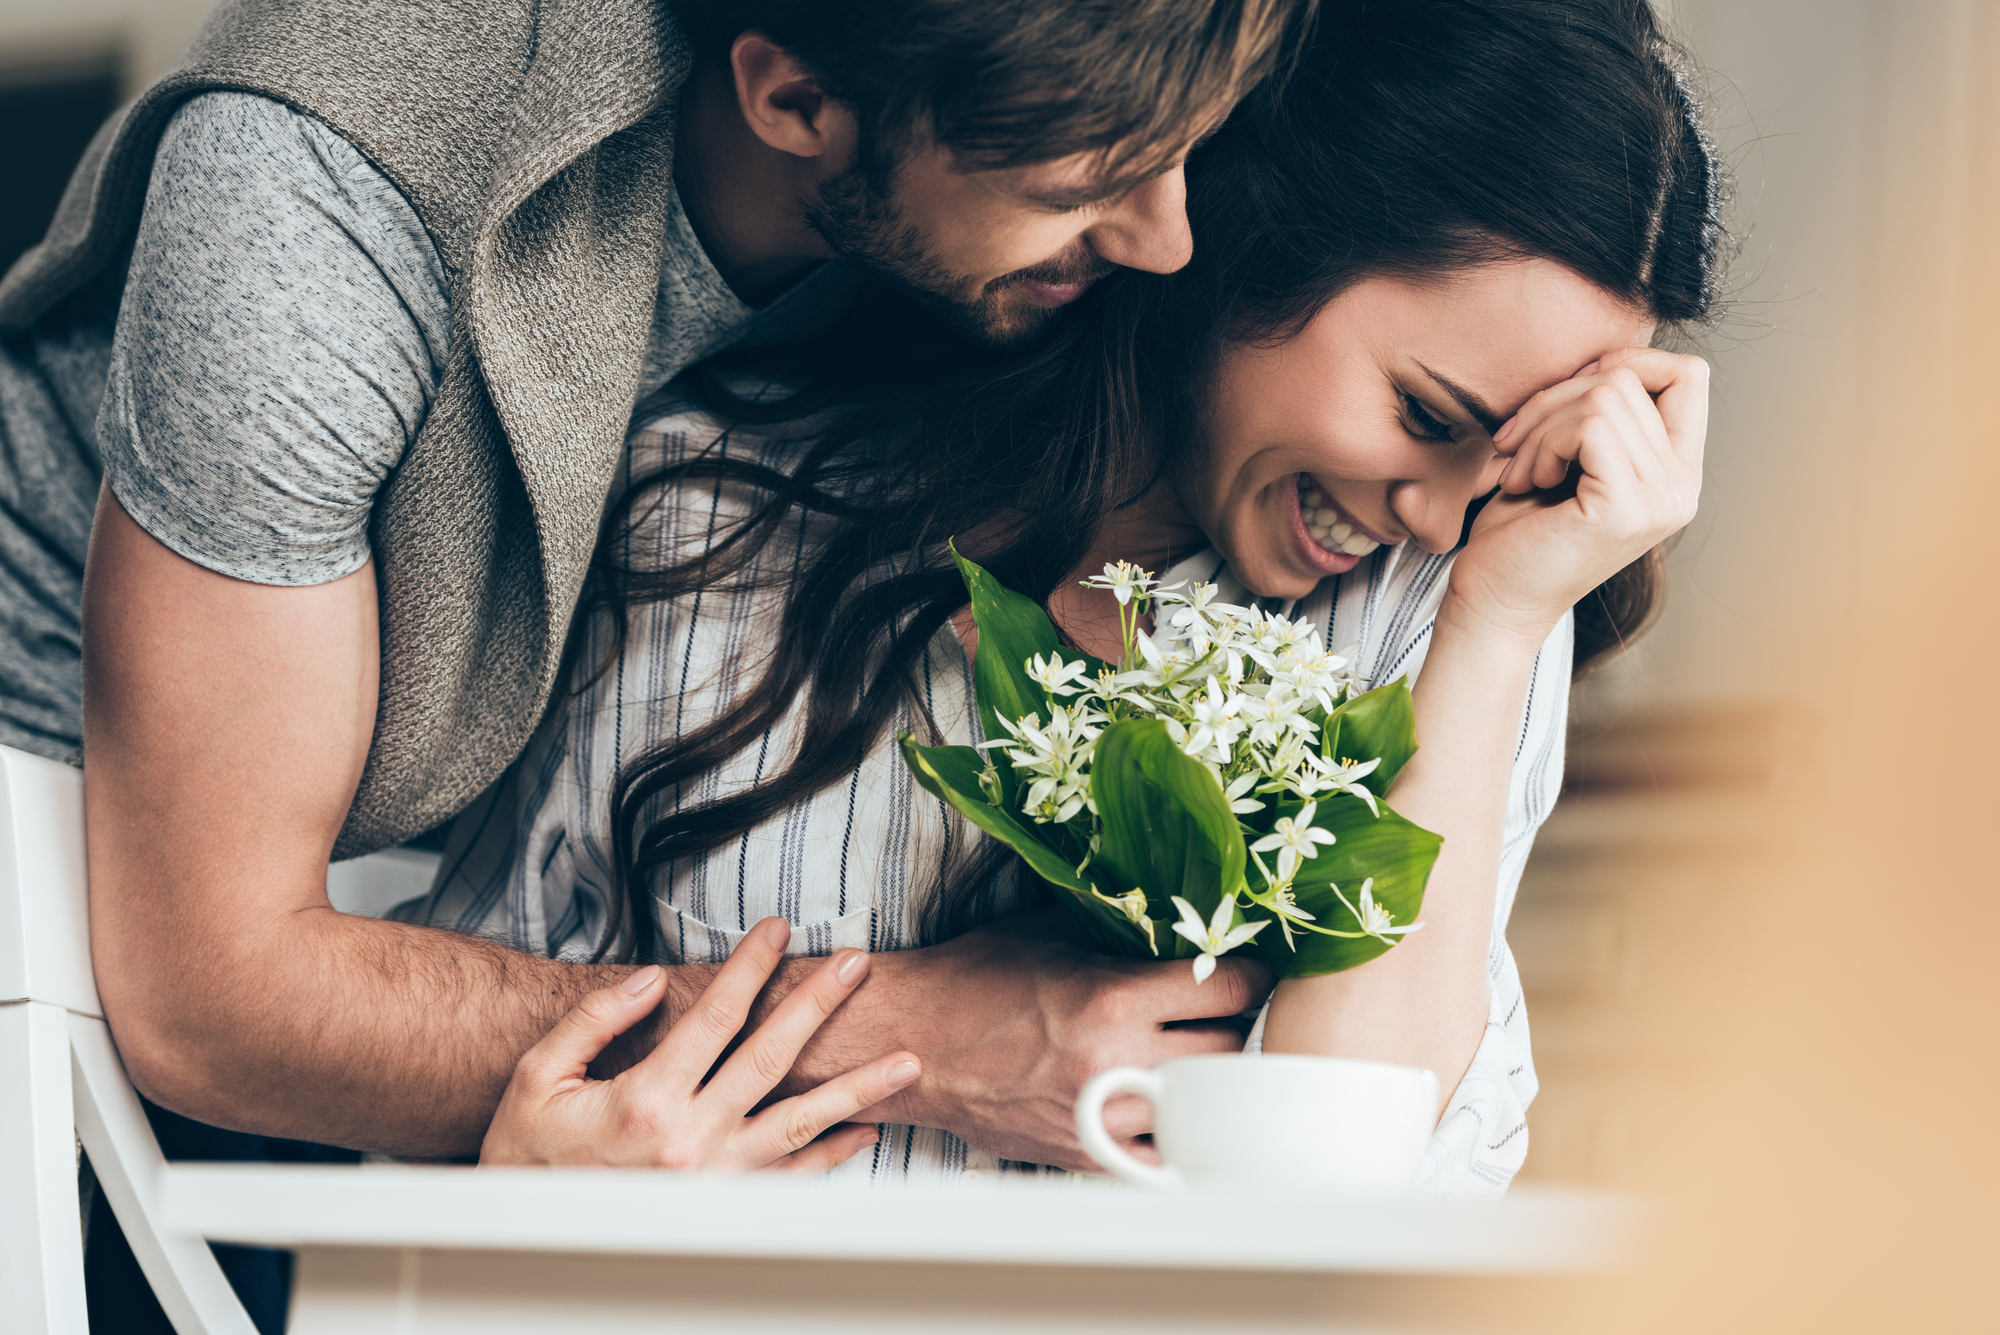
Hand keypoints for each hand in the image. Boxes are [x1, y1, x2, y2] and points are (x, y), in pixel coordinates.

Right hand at [480, 918, 918, 1170]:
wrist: (521, 1234)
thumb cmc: (525, 1153)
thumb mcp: (537, 1077)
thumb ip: (596, 1022)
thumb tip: (654, 981)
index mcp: (645, 1101)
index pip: (715, 1017)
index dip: (750, 967)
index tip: (779, 929)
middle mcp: (689, 1141)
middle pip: (771, 1059)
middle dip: (818, 1006)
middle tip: (857, 966)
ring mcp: (713, 1178)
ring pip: (800, 1124)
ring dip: (857, 1088)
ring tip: (905, 1059)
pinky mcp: (721, 1206)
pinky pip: (789, 1180)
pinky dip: (833, 1157)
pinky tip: (867, 1130)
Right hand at [842, 911, 1272, 1171]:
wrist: (913, 1042)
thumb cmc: (975, 979)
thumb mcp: (1052, 932)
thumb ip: (1123, 931)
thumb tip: (1184, 918)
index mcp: (1112, 999)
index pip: (1231, 989)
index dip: (1250, 972)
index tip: (1247, 966)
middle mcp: (1116, 1063)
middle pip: (1230, 1050)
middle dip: (1234, 1024)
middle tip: (1222, 1007)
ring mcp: (1103, 1118)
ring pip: (1203, 1105)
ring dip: (1208, 1077)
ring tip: (1194, 1051)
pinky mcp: (1087, 1155)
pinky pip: (1164, 1155)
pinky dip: (1175, 1129)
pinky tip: (1169, 1102)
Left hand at [1457, 347, 1706, 645]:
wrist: (1492, 602)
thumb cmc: (1519, 532)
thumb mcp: (1567, 456)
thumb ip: (1598, 412)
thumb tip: (1604, 358)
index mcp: (1676, 472)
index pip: (1689, 374)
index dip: (1625, 363)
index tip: (1565, 398)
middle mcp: (1681, 488)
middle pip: (1631, 377)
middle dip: (1557, 397)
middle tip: (1516, 445)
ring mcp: (1660, 500)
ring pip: (1605, 396)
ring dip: (1542, 424)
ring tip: (1521, 471)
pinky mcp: (1626, 509)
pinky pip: (1591, 426)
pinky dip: (1544, 442)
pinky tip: (1527, 482)